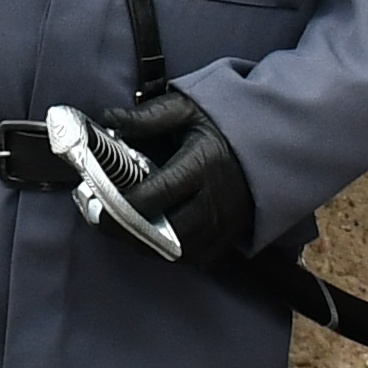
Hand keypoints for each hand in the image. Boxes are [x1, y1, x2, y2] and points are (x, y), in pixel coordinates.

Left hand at [94, 87, 257, 271]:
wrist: (273, 143)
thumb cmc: (224, 124)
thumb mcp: (188, 109)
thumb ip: (148, 117)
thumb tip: (108, 120)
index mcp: (201, 166)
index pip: (153, 196)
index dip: (119, 204)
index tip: (94, 198)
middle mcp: (213, 202)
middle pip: (161, 232)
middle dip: (126, 229)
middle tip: (99, 217)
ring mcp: (223, 225)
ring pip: (174, 251)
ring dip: (143, 243)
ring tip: (119, 226)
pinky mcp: (227, 238)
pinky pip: (191, 258)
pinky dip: (167, 250)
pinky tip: (149, 234)